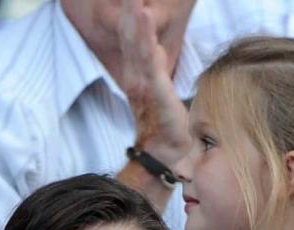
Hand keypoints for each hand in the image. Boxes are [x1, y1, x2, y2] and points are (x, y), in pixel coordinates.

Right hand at [118, 0, 190, 161]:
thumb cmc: (164, 120)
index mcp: (137, 70)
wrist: (164, 151)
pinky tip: (147, 30)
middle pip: (129, 33)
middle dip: (128, 7)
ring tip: (135, 2)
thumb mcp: (157, 86)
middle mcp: (135, 74)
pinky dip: (148, 48)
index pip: (130, 32)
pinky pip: (152, 68)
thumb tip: (154, 46)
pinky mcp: (156, 95)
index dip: (128, 8)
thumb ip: (153, 65)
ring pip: (138, 47)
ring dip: (137, 23)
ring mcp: (144, 84)